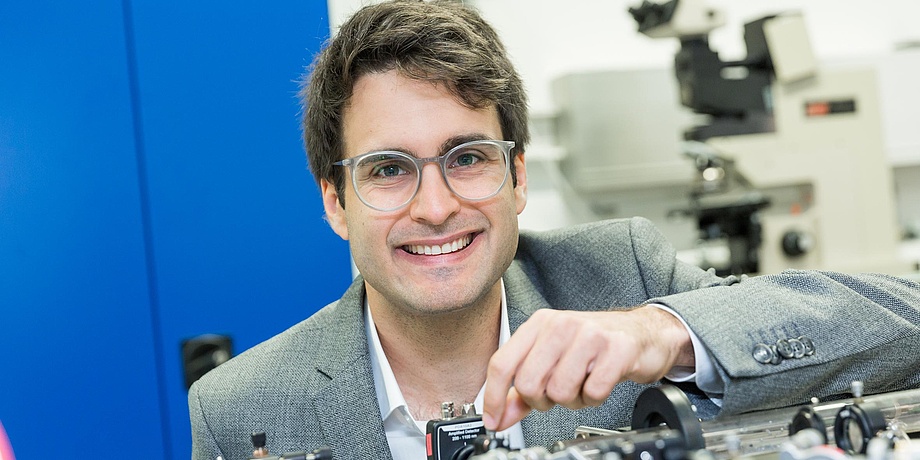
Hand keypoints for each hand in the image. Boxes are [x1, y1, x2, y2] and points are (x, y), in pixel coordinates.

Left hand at [482, 306, 693, 430]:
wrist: (645, 331)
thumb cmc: (596, 344)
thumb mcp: (554, 358)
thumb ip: (523, 388)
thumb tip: (499, 415)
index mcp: (539, 323)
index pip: (502, 363)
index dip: (494, 398)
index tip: (493, 420)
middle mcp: (561, 325)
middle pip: (528, 383)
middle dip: (541, 401)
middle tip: (557, 394)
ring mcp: (589, 335)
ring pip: (560, 391)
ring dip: (572, 400)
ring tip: (582, 384)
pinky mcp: (616, 350)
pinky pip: (593, 392)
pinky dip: (594, 398)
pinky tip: (599, 383)